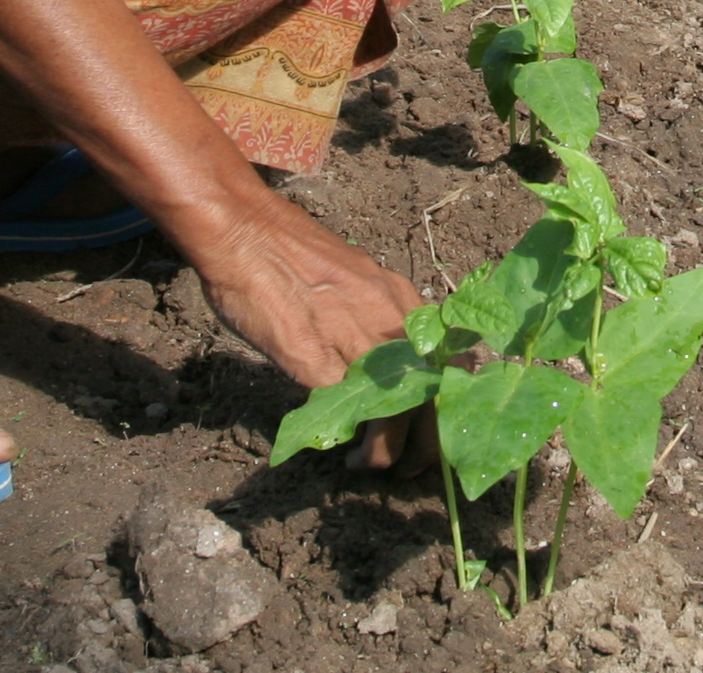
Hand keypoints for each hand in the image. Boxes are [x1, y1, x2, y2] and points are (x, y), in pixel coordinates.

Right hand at [182, 185, 431, 470]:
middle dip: (428, 445)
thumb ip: (378, 316)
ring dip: (387, 453)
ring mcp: (356, 345)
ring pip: (397, 417)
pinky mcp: (317, 364)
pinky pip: (347, 416)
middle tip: (410, 467)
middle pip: (433, 400)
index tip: (438, 430)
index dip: (449, 406)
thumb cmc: (294, 253)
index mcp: (405, 303)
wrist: (250, 234)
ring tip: (368, 465)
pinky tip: (341, 451)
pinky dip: (350, 442)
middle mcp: (392, 325)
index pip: (452, 367)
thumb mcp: (359, 280)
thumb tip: (388, 356)